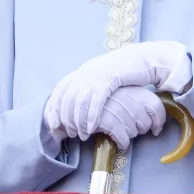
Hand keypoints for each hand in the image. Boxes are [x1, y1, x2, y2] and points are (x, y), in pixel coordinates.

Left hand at [44, 41, 190, 140]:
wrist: (140, 58)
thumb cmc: (121, 71)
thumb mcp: (100, 77)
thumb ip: (88, 87)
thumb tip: (75, 105)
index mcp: (82, 71)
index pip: (60, 91)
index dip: (54, 108)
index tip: (53, 124)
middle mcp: (85, 72)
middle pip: (68, 98)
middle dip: (66, 119)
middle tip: (69, 133)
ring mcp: (96, 75)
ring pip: (79, 101)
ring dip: (78, 121)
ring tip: (82, 134)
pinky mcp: (109, 79)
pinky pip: (95, 101)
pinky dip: (91, 116)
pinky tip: (91, 128)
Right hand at [95, 86, 166, 150]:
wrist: (77, 99)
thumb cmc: (103, 100)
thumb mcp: (122, 94)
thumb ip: (137, 103)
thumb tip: (154, 125)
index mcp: (135, 90)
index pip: (157, 106)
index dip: (159, 121)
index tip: (156, 129)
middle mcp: (130, 98)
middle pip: (146, 123)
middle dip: (139, 130)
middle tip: (129, 128)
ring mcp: (119, 109)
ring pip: (134, 132)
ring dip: (128, 135)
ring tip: (119, 130)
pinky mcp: (109, 121)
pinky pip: (124, 140)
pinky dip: (122, 144)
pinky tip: (118, 142)